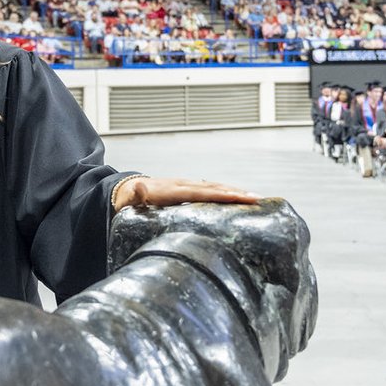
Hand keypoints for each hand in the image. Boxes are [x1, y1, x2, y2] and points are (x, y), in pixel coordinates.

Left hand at [114, 177, 258, 212]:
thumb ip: (136, 195)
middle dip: (237, 193)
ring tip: (256, 198)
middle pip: (214, 188)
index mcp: (173, 191)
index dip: (221, 195)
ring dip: (235, 192)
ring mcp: (187, 185)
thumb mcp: (130, 199)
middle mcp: (183, 185)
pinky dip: (226, 192)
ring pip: (215, 187)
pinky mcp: (188, 188)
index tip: (240, 197)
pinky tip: (238, 197)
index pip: (202, 193)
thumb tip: (137, 186)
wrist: (127, 189)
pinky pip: (210, 190)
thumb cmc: (130, 200)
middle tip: (258, 199)